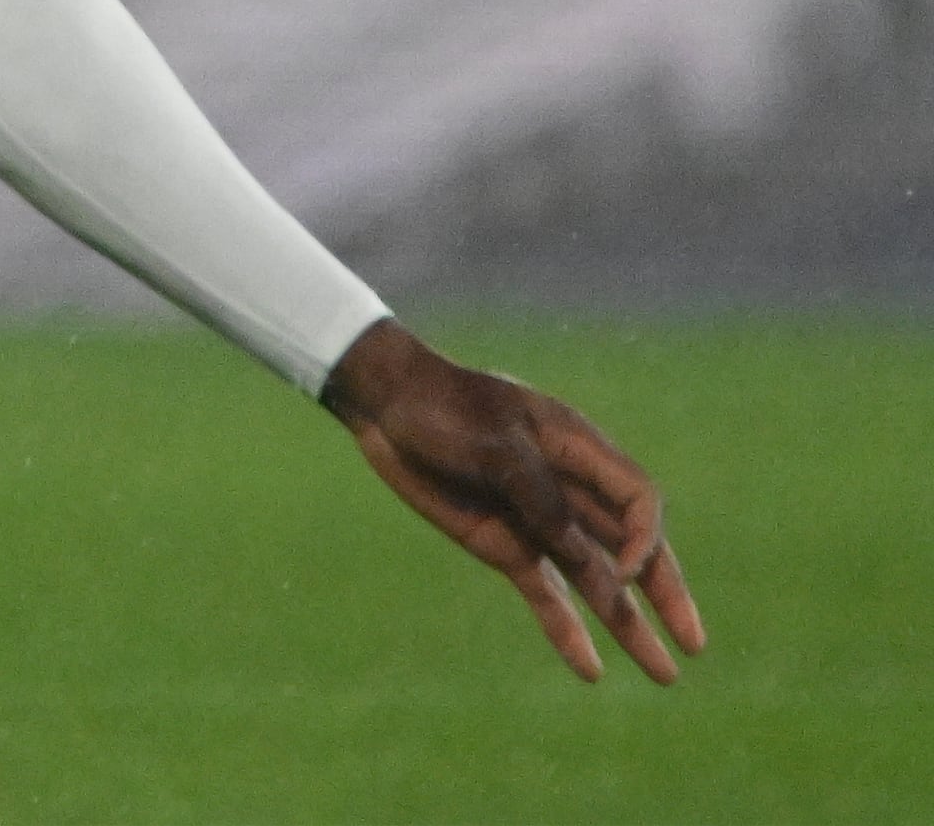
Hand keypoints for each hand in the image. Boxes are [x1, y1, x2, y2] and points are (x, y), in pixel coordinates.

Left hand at [323, 321, 705, 684]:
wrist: (385, 405)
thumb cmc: (444, 408)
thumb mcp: (496, 445)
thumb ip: (543, 500)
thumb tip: (590, 563)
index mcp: (580, 451)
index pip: (640, 503)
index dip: (647, 541)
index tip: (629, 570)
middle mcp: (570, 491)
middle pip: (633, 550)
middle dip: (667, 596)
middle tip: (695, 643)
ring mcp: (538, 522)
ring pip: (596, 582)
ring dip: (628, 626)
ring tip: (664, 675)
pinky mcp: (506, 546)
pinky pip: (547, 595)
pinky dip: (567, 631)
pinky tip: (590, 670)